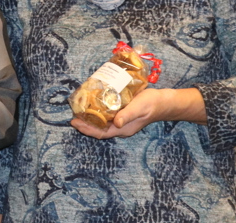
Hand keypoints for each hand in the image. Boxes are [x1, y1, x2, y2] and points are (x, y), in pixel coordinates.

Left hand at [70, 88, 205, 138]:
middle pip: (99, 129)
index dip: (86, 129)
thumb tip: (116, 123)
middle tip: (72, 116)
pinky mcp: (123, 113)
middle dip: (85, 124)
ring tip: (79, 110)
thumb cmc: (151, 104)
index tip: (74, 122)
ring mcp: (121, 120)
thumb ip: (127, 115)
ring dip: (90, 118)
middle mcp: (120, 126)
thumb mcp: (139, 108)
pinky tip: (92, 104)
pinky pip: (107, 114)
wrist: (163, 101)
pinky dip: (98, 111)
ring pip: (102, 122)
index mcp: (123, 129)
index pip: (101, 133)